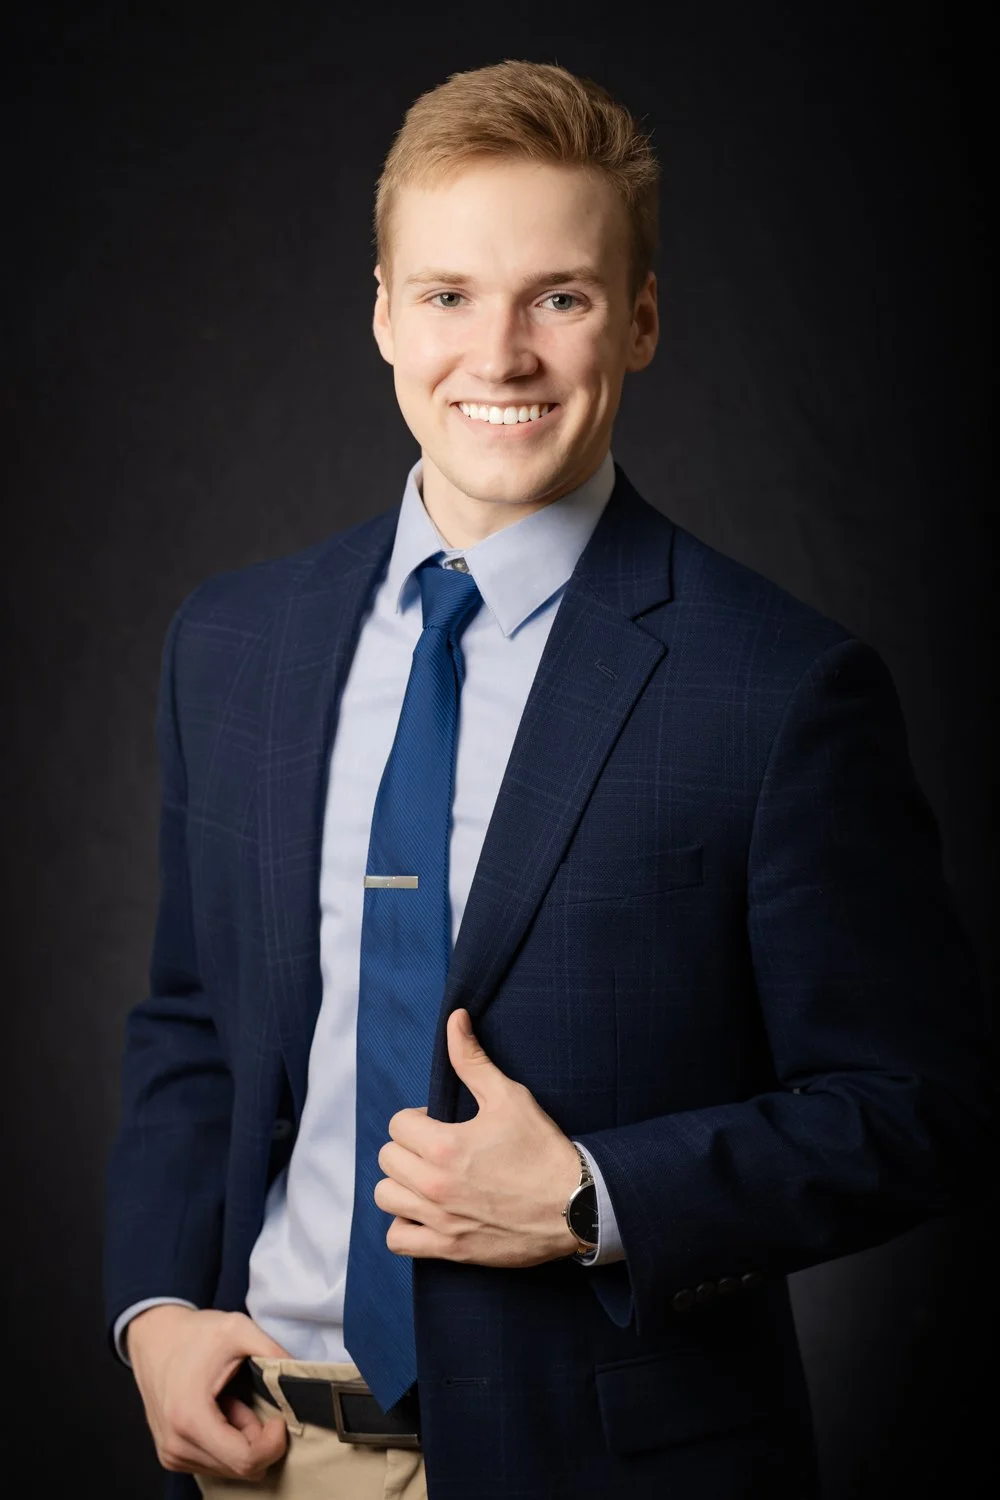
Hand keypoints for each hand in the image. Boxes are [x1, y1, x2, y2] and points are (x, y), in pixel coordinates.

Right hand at [127, 1304, 290, 1479]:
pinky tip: (220, 1411)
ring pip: (230, 1468)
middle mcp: (176, 1446)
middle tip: (249, 1400)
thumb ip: (273, 1353)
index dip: (273, 1444)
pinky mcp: (172, 1456)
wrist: (154, 1337)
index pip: (246, 1461)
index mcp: (191, 1419)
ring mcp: (172, 1455)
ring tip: (231, 1401)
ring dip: (242, 1438)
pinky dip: (228, 1441)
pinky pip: (216, 1463)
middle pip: (240, 1468)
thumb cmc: (194, 1333)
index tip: (278, 1418)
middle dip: (257, 1438)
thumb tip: (303, 1379)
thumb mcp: (238, 1329)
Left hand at [374, 1008, 581, 1267]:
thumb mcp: (508, 1096)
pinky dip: (404, 1226)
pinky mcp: (448, 1249)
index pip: (398, 1123)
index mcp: (443, 1145)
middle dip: (408, 1147)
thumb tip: (454, 1018)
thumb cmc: (542, 1148)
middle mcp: (433, 1184)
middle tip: (437, 1148)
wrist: (574, 1205)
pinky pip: (398, 1240)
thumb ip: (471, 1059)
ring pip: (386, 1196)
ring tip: (427, 1178)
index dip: (418, 1118)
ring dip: (402, 1184)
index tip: (442, 1124)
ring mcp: (439, 1220)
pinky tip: (424, 1212)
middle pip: (387, 1158)